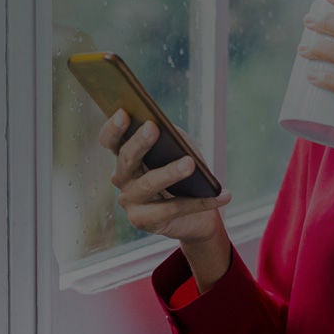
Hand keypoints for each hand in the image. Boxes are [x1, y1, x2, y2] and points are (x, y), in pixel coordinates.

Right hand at [99, 111, 232, 285]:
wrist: (196, 215)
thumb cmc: (186, 175)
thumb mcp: (180, 150)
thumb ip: (172, 140)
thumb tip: (171, 133)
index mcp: (125, 157)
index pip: (110, 140)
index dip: (114, 128)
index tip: (124, 112)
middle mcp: (122, 179)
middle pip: (127, 159)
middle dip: (139, 142)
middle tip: (153, 127)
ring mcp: (130, 202)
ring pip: (148, 184)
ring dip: (170, 172)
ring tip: (190, 163)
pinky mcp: (144, 221)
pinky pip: (173, 209)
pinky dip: (201, 202)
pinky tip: (223, 195)